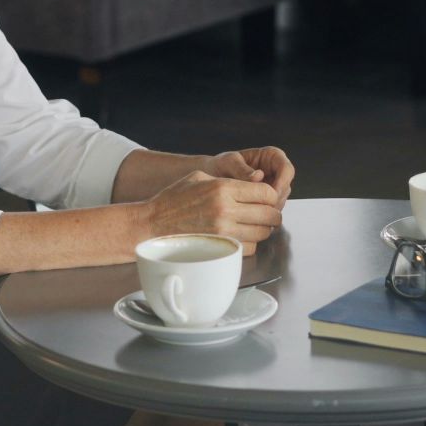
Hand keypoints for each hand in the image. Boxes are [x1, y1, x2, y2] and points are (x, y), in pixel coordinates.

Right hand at [143, 171, 283, 253]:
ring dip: (262, 230)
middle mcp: (226, 210)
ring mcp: (223, 231)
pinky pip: (249, 248)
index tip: (268, 199)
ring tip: (254, 225)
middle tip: (268, 214)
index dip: (271, 196)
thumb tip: (255, 184)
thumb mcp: (200, 177)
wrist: (153, 223)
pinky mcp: (219, 248)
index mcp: (223, 188)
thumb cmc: (175, 199)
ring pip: (262, 233)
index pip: (266, 192)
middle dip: (272, 214)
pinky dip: (250, 244)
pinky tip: (241, 237)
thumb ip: (229, 180)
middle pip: (269, 214)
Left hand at [203, 147, 295, 204]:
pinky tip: (251, 217)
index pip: (287, 170)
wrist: (211, 177)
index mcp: (271, 156)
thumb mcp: (228, 162)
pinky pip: (271, 208)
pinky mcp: (267, 199)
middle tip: (262, 209)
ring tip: (253, 212)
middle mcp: (276, 171)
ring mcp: (273, 186)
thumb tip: (258, 176)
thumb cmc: (221, 164)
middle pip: (285, 187)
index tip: (271, 194)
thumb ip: (242, 169)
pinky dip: (264, 213)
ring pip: (280, 200)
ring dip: (270, 209)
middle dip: (276, 199)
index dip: (282, 183)